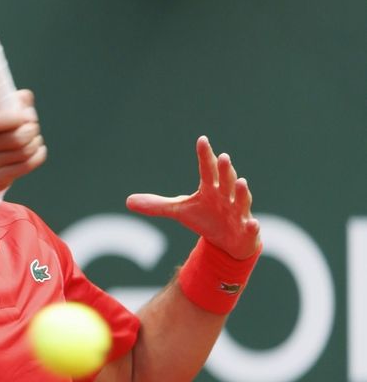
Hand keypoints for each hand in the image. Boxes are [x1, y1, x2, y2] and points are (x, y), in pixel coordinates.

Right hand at [0, 90, 46, 190]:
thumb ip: (8, 103)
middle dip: (32, 130)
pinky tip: (38, 150)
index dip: (15, 117)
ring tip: (35, 138)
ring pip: (23, 152)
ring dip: (35, 142)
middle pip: (15, 138)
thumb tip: (25, 96)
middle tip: (33, 127)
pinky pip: (25, 166)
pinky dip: (38, 155)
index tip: (27, 116)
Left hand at [126, 136, 259, 259]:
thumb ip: (157, 205)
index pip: (206, 169)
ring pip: (241, 200)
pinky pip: (250, 228)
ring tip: (242, 181)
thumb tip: (128, 201)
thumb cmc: (206, 219)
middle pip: (225, 181)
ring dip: (242, 192)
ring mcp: (238, 213)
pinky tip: (253, 223)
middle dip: (225, 170)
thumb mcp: (179, 212)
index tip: (202, 140)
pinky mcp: (246, 231)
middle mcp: (226, 197)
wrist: (228, 241)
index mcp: (211, 189)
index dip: (204, 155)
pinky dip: (252, 226)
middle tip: (223, 156)